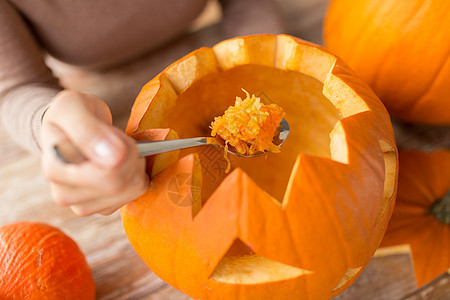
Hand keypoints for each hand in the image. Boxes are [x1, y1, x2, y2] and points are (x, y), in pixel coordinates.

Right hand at [41, 90, 148, 215]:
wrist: (72, 125)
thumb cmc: (72, 113)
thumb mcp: (73, 106)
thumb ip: (88, 129)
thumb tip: (112, 157)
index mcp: (55, 169)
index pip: (105, 173)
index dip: (121, 148)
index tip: (113, 133)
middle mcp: (64, 194)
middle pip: (120, 182)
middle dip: (130, 154)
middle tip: (120, 139)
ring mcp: (83, 205)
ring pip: (132, 189)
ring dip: (135, 164)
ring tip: (119, 150)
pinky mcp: (102, 208)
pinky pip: (135, 193)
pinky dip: (136, 174)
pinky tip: (122, 164)